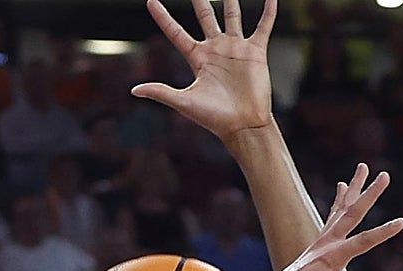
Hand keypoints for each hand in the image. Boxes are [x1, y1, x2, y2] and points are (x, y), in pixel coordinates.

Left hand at [133, 0, 276, 141]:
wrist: (243, 126)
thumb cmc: (214, 118)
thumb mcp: (185, 102)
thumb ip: (161, 92)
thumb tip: (134, 90)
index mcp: (197, 59)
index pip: (176, 32)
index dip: (163, 16)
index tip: (150, 0)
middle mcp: (215, 50)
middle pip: (205, 16)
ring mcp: (236, 49)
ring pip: (233, 16)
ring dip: (231, 0)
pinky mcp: (255, 52)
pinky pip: (263, 27)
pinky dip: (268, 12)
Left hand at [260, 165, 402, 270]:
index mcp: (330, 258)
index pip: (362, 243)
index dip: (382, 233)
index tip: (401, 222)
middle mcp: (325, 244)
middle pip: (351, 214)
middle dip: (369, 195)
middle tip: (385, 176)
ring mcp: (321, 241)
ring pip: (341, 209)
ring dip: (354, 189)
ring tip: (364, 166)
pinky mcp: (320, 243)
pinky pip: (333, 216)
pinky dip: (340, 200)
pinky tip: (344, 185)